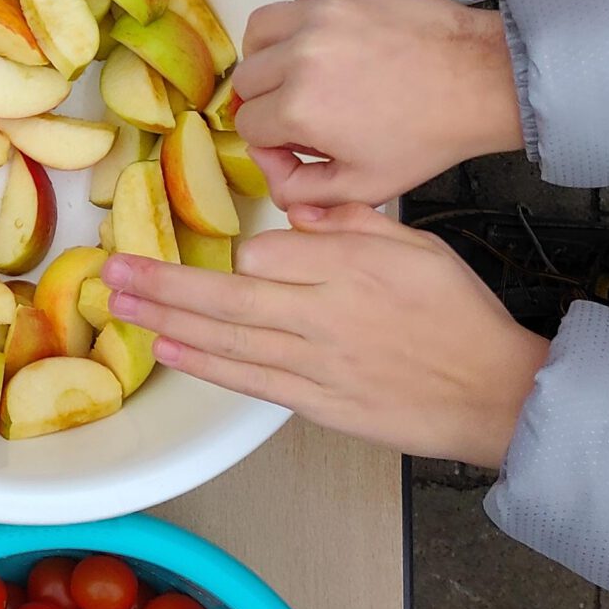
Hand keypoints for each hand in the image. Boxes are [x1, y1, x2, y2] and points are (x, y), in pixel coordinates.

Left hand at [107, 204, 551, 465]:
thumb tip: (299, 204)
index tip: (222, 249)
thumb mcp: (415, 244)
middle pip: (232, 297)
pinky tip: (167, 349)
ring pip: (230, 340)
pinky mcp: (319, 404)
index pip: (273, 251)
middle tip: (113, 272)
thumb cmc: (457, 313)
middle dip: (165, 283)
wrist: (494, 392)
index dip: (244, 251)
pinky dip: (206, 366)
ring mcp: (320, 365)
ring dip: (168, 322)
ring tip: (121, 306)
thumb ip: (353, 220)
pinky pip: (252, 381)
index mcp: (353, 269)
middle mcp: (327, 317)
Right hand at [235, 0, 523, 205]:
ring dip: (268, 54)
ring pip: (258, 31)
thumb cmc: (429, 132)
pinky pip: (296, 3)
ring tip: (298, 71)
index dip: (270, 140)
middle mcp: (300, 53)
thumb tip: (270, 173)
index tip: (296, 142)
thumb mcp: (364, 187)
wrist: (479, 81)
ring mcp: (319, 13)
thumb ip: (300, 192)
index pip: (247, 124)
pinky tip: (332, 46)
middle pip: (245, 78)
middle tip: (301, 110)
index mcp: (300, 107)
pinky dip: (302, 24)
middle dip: (266, 99)